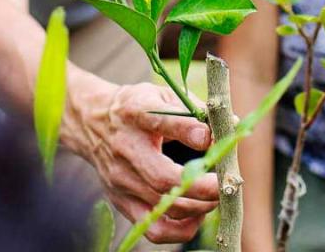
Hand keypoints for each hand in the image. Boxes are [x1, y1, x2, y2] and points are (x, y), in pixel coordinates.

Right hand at [80, 81, 218, 243]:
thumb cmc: (137, 107)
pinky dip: (181, 229)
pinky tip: (197, 214)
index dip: (188, 131)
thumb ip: (194, 110)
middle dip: (202, 186)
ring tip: (217, 196)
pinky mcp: (121, 202)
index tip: (211, 137)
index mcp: (135, 112)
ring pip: (163, 207)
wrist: (92, 123)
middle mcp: (126, 148)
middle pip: (163, 178)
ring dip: (198, 207)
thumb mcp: (161, 95)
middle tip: (226, 183)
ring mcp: (121, 180)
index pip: (161, 121)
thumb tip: (232, 124)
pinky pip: (153, 229)